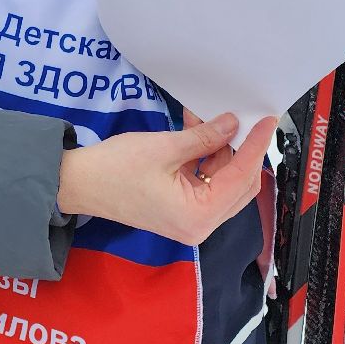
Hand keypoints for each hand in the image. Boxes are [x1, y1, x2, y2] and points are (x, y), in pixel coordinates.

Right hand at [56, 113, 277, 245]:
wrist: (77, 183)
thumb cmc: (114, 169)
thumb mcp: (164, 147)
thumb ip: (204, 138)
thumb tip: (233, 124)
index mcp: (197, 216)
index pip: (241, 178)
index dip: (255, 146)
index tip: (267, 121)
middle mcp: (199, 226)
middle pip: (238, 185)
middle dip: (241, 150)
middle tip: (244, 118)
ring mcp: (190, 220)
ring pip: (223, 182)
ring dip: (220, 150)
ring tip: (210, 119)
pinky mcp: (180, 210)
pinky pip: (205, 183)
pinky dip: (205, 158)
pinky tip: (198, 132)